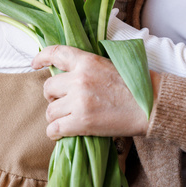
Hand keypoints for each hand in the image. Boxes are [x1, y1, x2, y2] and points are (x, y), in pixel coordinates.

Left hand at [33, 45, 150, 139]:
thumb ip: (87, 66)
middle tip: (63, 102)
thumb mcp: (109, 65)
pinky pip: (54, 128)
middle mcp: (79, 78)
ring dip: (56, 116)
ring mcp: (79, 100)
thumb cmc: (134, 86)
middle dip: (53, 96)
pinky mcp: (82, 121)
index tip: (35, 64)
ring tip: (67, 118)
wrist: (150, 105)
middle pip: (48, 87)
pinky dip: (55, 132)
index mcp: (87, 60)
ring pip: (50, 110)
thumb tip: (67, 74)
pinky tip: (61, 132)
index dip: (41, 57)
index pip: (56, 53)